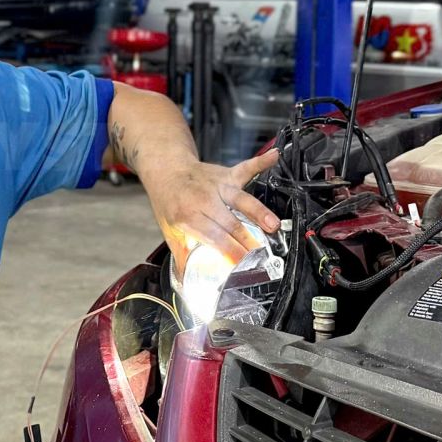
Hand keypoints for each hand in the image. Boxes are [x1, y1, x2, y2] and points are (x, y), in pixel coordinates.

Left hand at [140, 148, 280, 270]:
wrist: (165, 169)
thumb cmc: (170, 203)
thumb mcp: (170, 232)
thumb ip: (182, 258)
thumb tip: (187, 285)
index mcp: (188, 217)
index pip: (213, 238)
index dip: (229, 251)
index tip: (242, 264)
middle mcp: (204, 200)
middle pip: (230, 222)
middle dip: (247, 238)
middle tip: (263, 252)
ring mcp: (217, 186)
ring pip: (241, 199)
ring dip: (259, 212)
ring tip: (273, 225)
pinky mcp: (227, 174)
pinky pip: (246, 168)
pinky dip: (261, 162)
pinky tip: (275, 156)